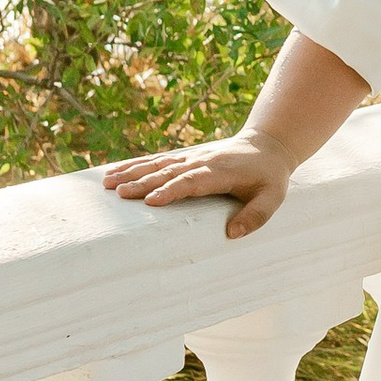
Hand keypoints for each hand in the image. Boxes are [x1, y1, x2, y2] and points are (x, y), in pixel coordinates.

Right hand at [101, 138, 291, 240]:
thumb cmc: (269, 177)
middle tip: (117, 193)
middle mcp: (202, 161)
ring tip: (107, 182)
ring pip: (158, 163)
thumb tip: (232, 234)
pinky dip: (136, 164)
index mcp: (220, 172)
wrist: (267, 145)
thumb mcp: (272, 198)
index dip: (171, 189)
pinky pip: (158, 159)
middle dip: (142, 182)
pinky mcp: (185, 156)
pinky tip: (115, 171)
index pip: (192, 181)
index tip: (151, 200)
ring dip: (132, 172)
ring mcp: (192, 157)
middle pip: (168, 172)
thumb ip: (255, 216)